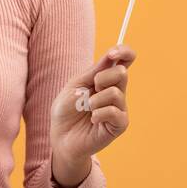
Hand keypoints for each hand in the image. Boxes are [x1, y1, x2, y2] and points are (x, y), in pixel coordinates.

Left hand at [49, 44, 136, 184]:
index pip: (125, 59)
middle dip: (102, 78)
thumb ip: (94, 72)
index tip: (113, 53)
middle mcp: (117, 91)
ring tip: (87, 109)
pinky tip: (92, 120)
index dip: (124, 51)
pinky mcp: (120, 124)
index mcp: (106, 78)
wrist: (61, 136)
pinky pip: (114, 112)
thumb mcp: (75, 86)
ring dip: (95, 100)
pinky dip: (99, 114)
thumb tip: (112, 56)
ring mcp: (120, 108)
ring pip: (115, 93)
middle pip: (122, 72)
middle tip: (91, 89)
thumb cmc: (66, 111)